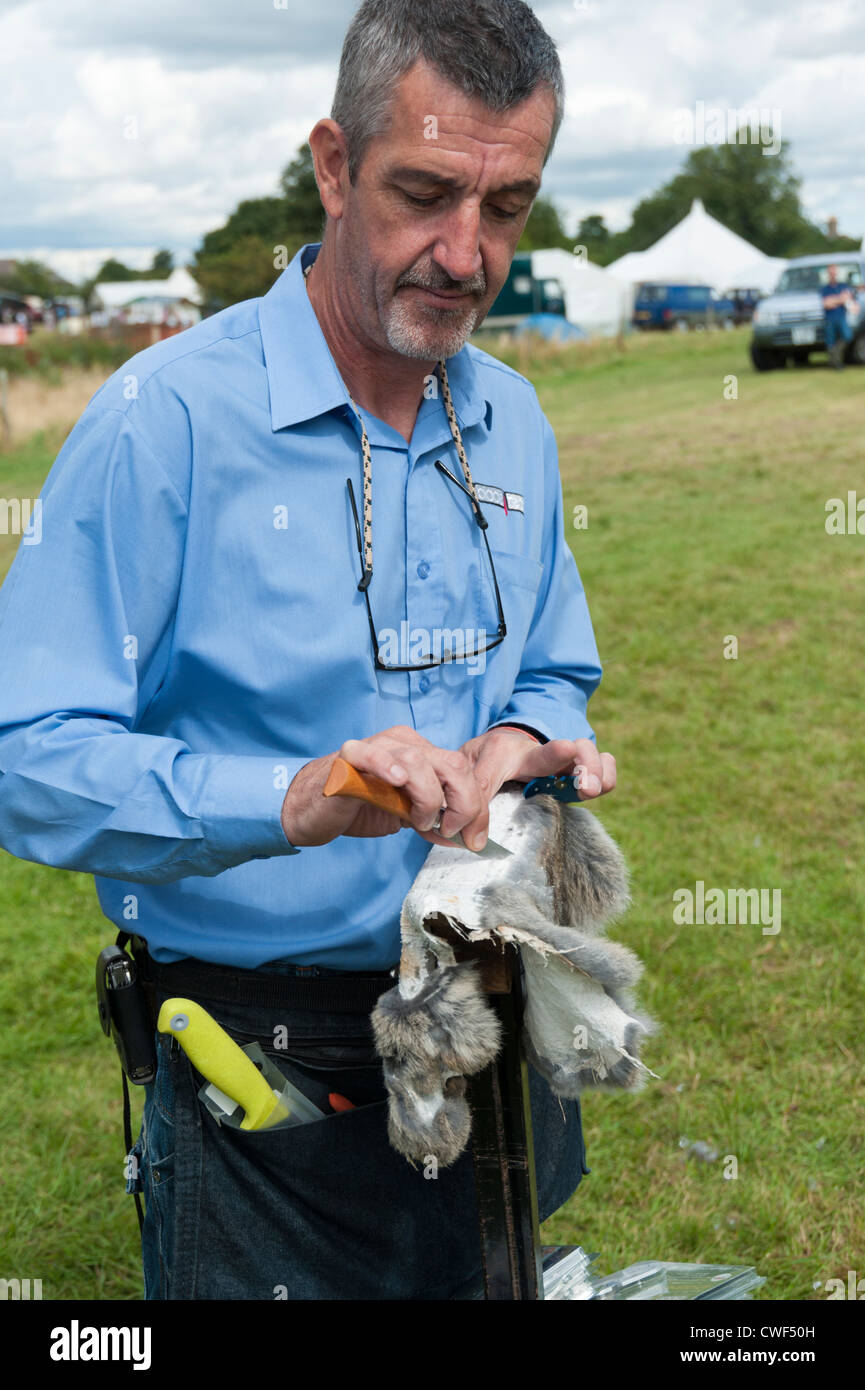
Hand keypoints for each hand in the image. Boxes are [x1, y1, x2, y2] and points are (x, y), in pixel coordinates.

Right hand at [280, 725, 491, 850]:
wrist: (310, 810)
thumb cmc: (355, 808)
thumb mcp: (404, 817)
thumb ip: (433, 820)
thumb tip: (464, 836)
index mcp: (420, 753)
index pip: (462, 772)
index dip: (476, 807)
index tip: (475, 838)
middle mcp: (402, 744)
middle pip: (452, 765)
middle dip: (465, 804)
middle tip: (453, 831)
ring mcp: (376, 746)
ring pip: (420, 761)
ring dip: (428, 797)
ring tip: (418, 819)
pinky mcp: (349, 757)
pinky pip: (372, 754)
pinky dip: (389, 766)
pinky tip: (397, 781)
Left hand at [459, 726, 616, 803]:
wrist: (492, 746)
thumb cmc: (479, 762)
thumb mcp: (467, 776)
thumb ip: (472, 804)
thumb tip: (477, 844)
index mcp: (509, 752)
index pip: (527, 754)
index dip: (550, 753)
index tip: (567, 749)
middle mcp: (539, 751)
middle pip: (574, 748)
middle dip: (585, 765)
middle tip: (585, 789)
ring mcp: (560, 759)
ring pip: (591, 755)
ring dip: (597, 773)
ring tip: (589, 791)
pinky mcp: (576, 770)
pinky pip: (604, 766)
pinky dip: (607, 775)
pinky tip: (596, 787)